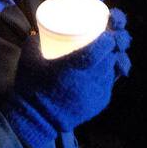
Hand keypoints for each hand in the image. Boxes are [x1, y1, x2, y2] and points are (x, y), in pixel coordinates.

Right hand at [1, 7, 130, 146]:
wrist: (36, 120)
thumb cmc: (32, 86)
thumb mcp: (29, 58)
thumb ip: (37, 40)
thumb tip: (42, 30)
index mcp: (75, 65)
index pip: (102, 47)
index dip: (109, 36)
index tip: (106, 27)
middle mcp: (92, 78)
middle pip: (113, 56)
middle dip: (117, 42)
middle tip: (110, 35)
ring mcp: (98, 91)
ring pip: (114, 68)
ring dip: (114, 57)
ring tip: (110, 50)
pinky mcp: (101, 102)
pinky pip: (110, 82)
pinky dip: (109, 72)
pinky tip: (105, 67)